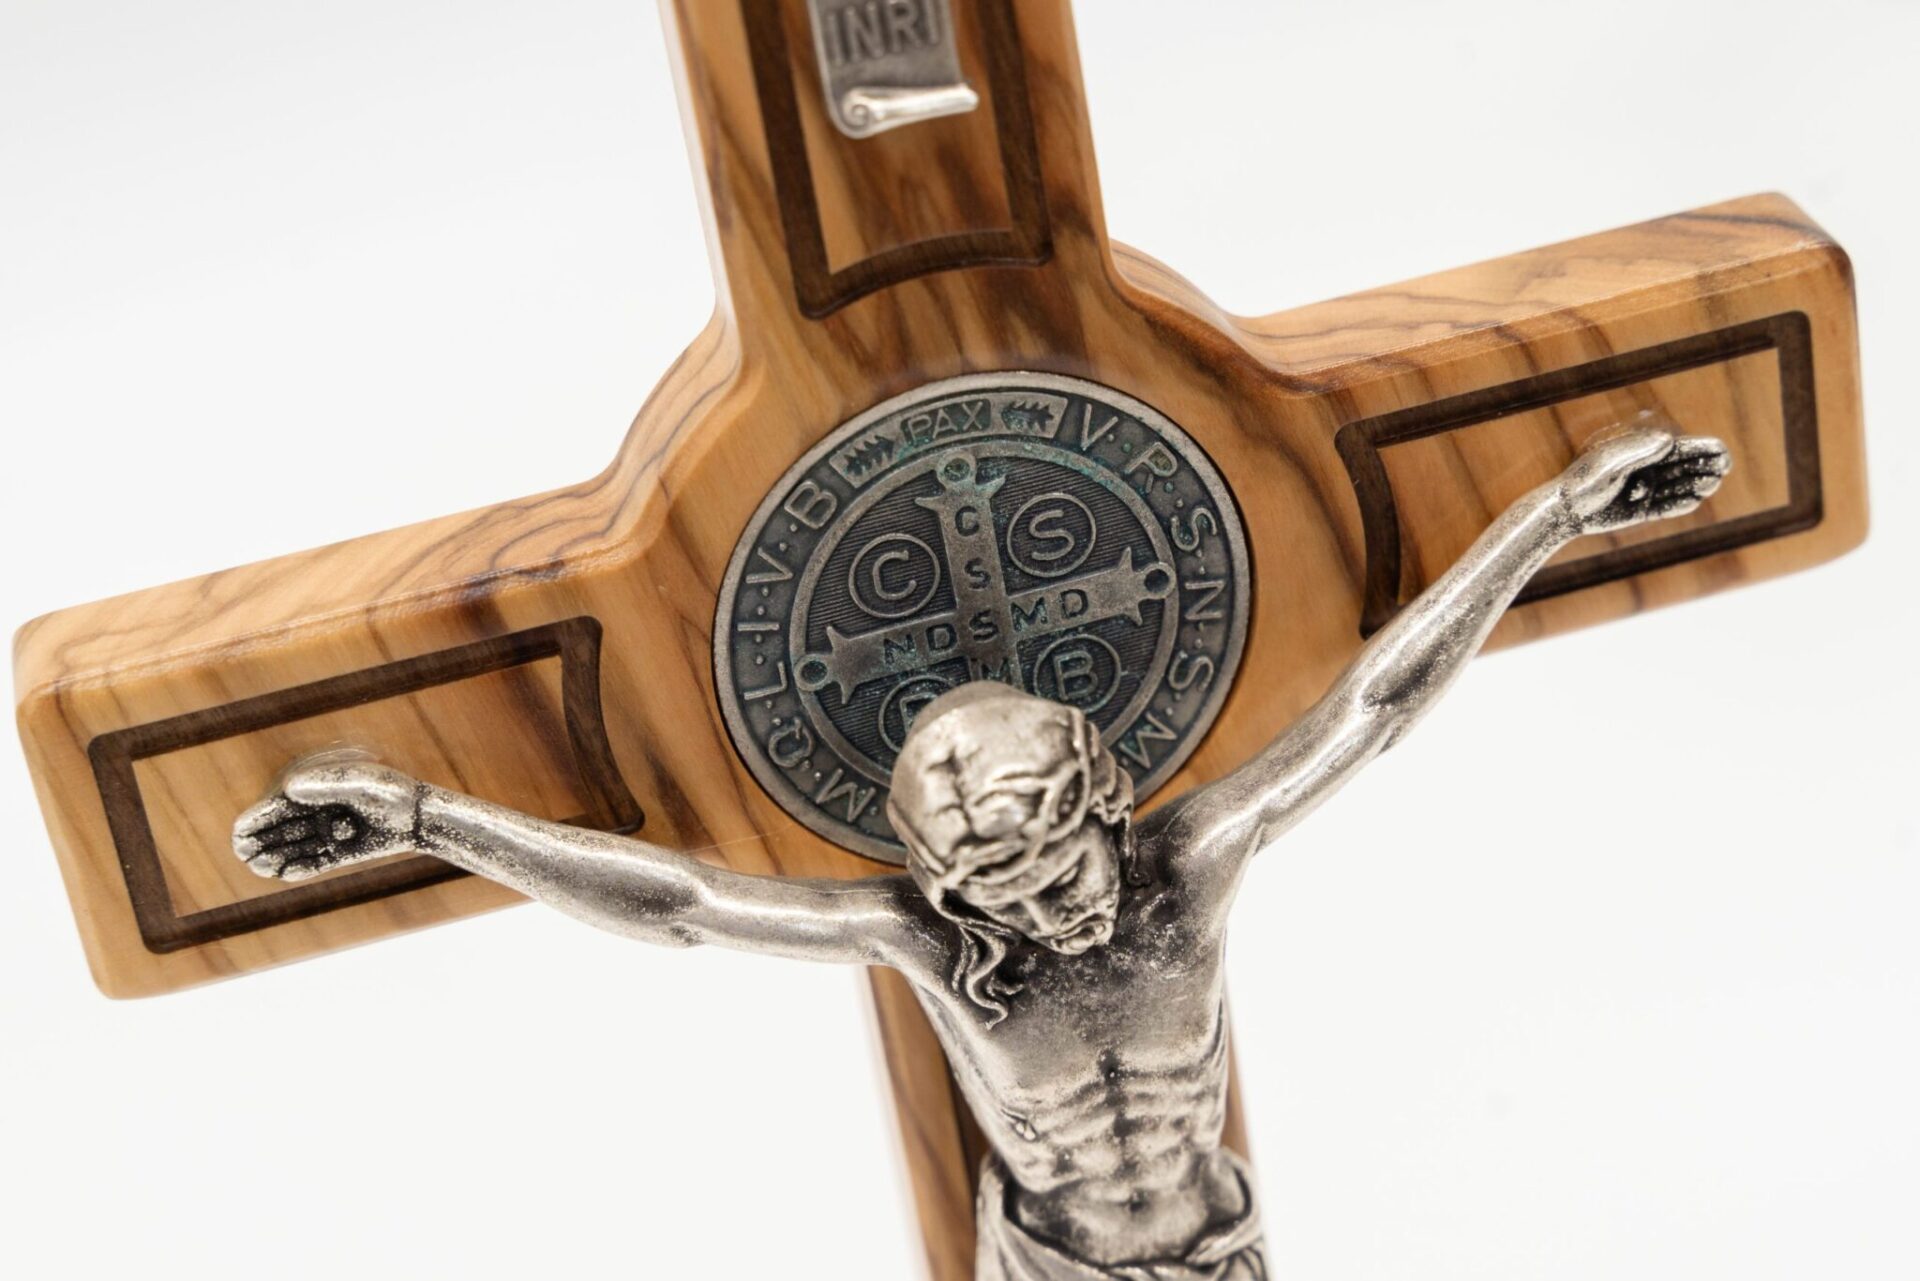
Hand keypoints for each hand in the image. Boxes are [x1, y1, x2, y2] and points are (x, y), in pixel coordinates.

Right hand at [232, 750, 422, 880]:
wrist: (420, 816)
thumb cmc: (392, 792)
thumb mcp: (363, 783)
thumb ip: (328, 784)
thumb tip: (289, 789)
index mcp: (316, 790)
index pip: (278, 806)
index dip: (257, 818)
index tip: (240, 832)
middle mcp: (316, 813)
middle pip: (279, 829)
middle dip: (259, 841)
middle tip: (244, 854)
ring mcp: (326, 834)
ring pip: (293, 849)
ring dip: (275, 858)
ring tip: (260, 866)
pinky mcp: (339, 854)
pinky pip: (313, 864)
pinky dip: (299, 870)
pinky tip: (284, 874)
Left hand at [1557, 422, 1731, 535]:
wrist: (1565, 510)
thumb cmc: (1583, 481)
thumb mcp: (1608, 464)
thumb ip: (1636, 452)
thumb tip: (1667, 440)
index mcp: (1641, 452)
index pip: (1678, 447)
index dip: (1702, 447)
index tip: (1721, 450)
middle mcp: (1648, 469)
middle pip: (1685, 465)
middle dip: (1706, 465)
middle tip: (1724, 467)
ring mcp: (1647, 490)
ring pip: (1680, 486)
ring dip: (1697, 484)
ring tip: (1711, 484)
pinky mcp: (1642, 511)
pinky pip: (1667, 507)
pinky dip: (1680, 505)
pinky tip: (1694, 501)